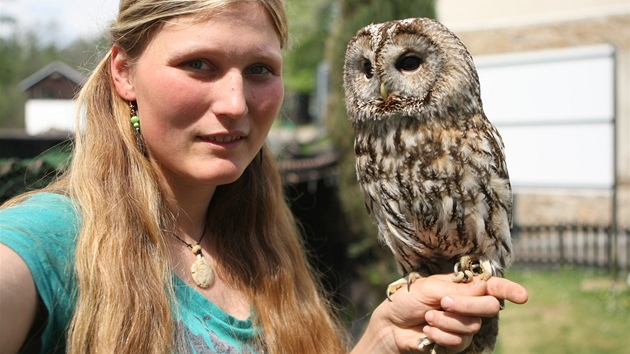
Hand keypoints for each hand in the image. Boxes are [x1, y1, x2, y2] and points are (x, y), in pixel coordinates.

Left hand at [350, 274, 527, 353]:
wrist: (390, 325)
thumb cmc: (407, 300)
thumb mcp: (429, 288)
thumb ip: (457, 290)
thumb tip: (484, 289)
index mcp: (462, 286)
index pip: (492, 286)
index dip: (509, 289)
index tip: (522, 296)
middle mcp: (467, 304)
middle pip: (488, 306)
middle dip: (468, 305)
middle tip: (444, 302)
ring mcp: (462, 323)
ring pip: (473, 325)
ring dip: (447, 321)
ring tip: (428, 318)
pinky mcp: (455, 342)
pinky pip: (460, 341)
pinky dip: (442, 335)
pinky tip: (427, 331)